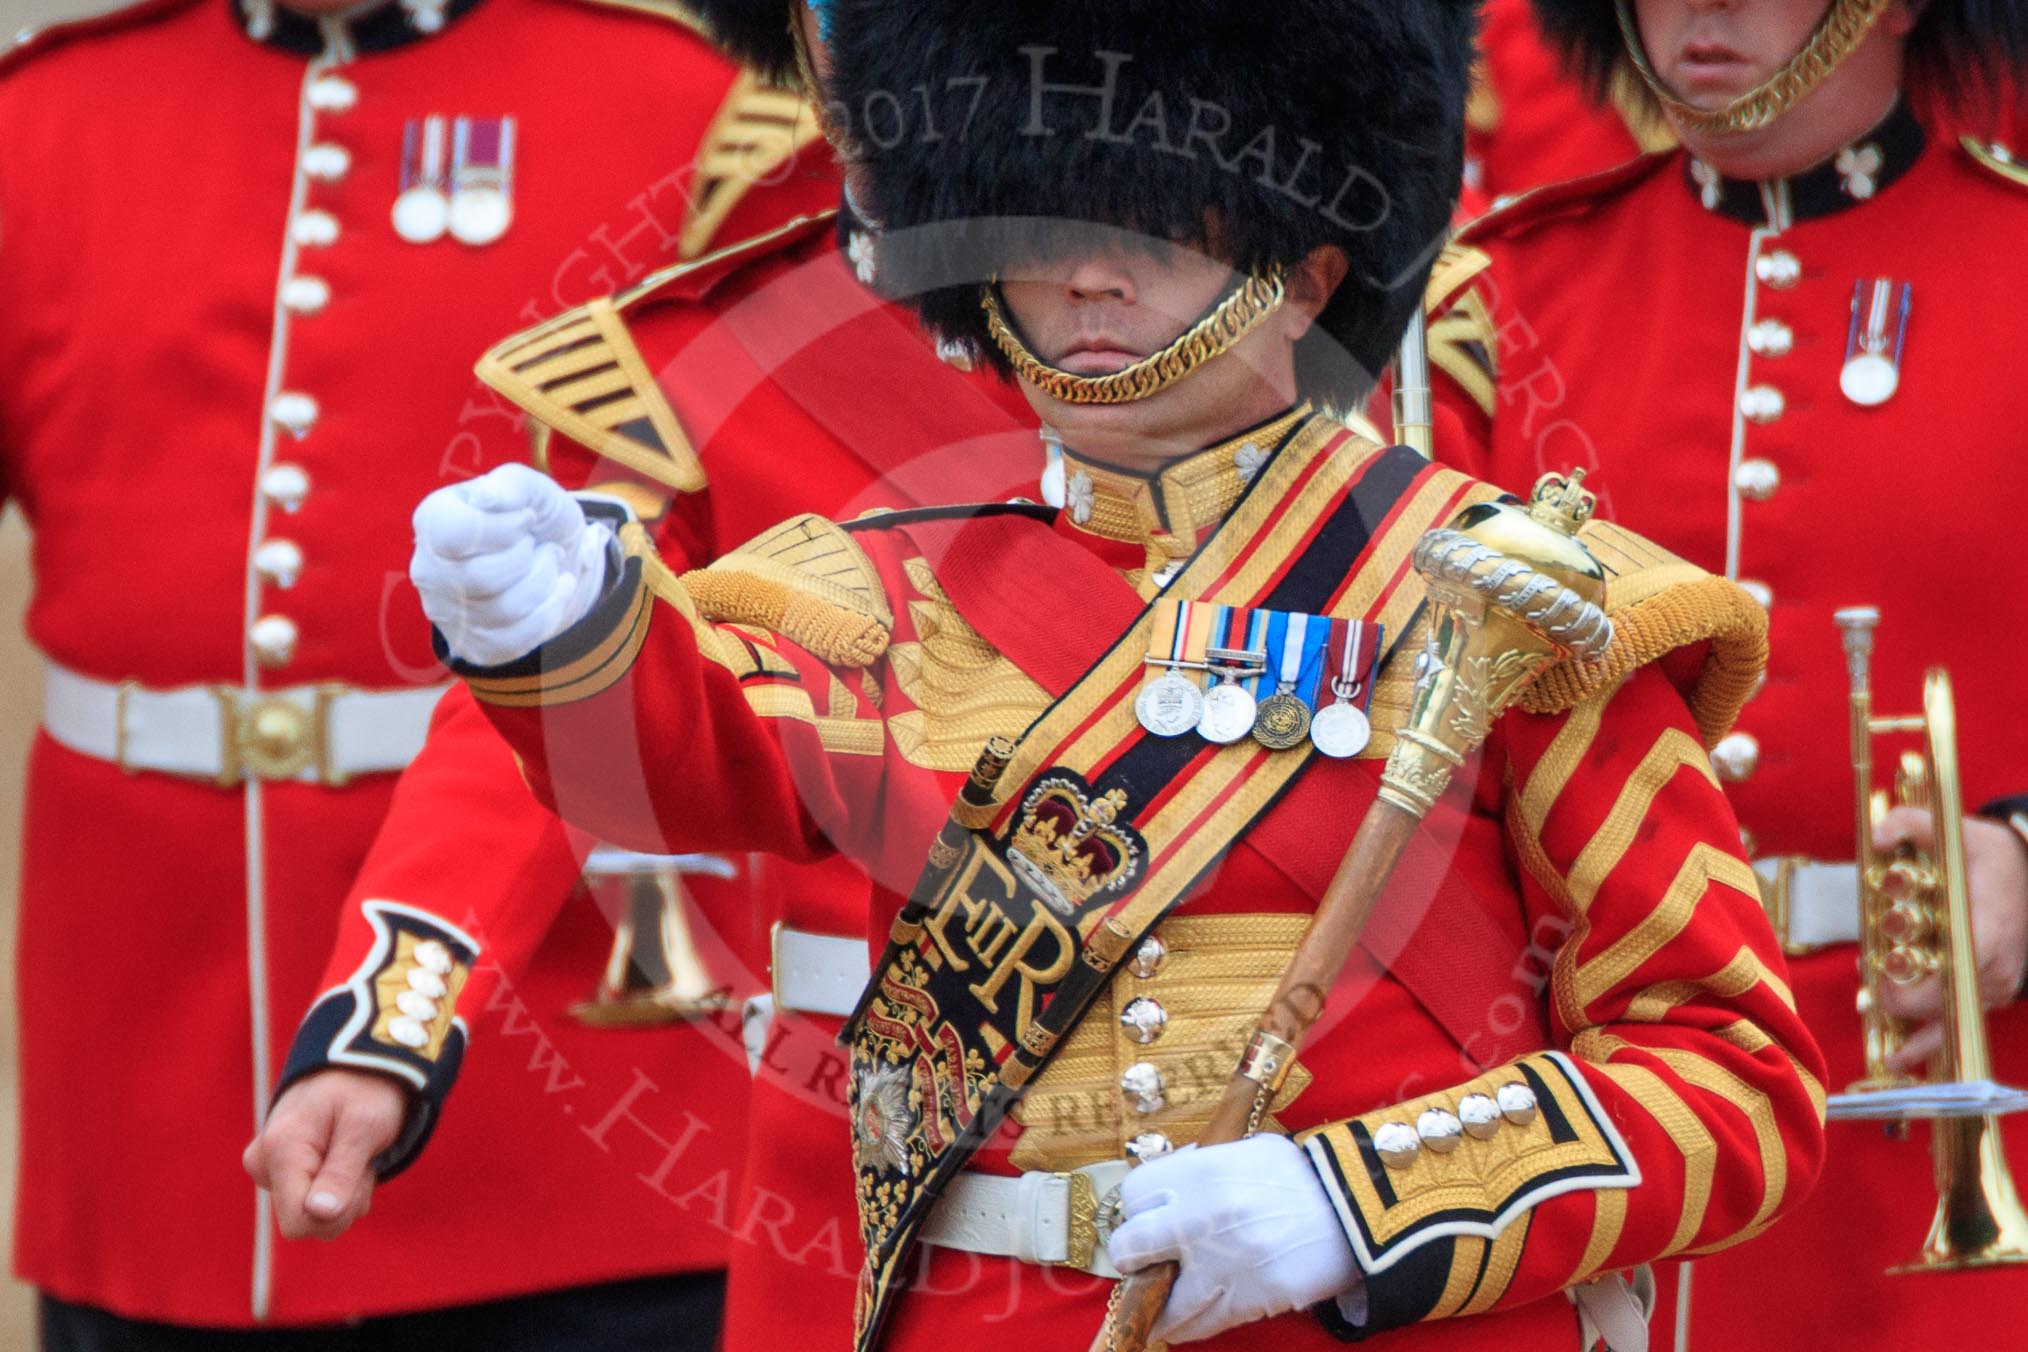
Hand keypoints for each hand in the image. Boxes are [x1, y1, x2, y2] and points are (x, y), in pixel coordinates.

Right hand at [243, 1069, 408, 1241]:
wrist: (356, 1066)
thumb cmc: (365, 1090)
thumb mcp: (364, 1125)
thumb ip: (341, 1172)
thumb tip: (318, 1214)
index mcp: (280, 1150)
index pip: (298, 1223)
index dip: (335, 1213)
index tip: (358, 1175)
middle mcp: (264, 1163)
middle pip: (307, 1224)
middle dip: (344, 1202)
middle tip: (361, 1159)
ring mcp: (271, 1169)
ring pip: (315, 1216)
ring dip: (347, 1192)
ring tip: (354, 1150)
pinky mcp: (281, 1172)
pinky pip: (314, 1203)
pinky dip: (340, 1186)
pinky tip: (345, 1153)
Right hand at [411, 463, 611, 666]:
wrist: (555, 555)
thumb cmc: (534, 517)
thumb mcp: (532, 489)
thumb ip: (512, 485)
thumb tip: (487, 498)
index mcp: (433, 520)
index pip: (455, 535)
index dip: (504, 529)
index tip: (525, 518)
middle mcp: (428, 569)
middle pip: (480, 579)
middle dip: (528, 560)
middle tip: (537, 544)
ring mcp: (445, 612)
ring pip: (502, 612)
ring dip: (543, 583)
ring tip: (548, 564)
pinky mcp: (470, 644)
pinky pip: (514, 641)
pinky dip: (549, 613)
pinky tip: (556, 591)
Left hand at [1108, 1135, 1360, 1343]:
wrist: (1356, 1209)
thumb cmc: (1303, 1175)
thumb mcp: (1247, 1152)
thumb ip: (1203, 1168)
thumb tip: (1170, 1189)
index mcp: (1200, 1173)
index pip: (1133, 1195)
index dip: (1137, 1209)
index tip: (1146, 1217)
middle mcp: (1200, 1218)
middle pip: (1130, 1247)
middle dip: (1133, 1256)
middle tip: (1144, 1259)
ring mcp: (1222, 1263)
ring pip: (1161, 1299)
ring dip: (1156, 1302)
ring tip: (1157, 1304)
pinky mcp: (1247, 1299)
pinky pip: (1200, 1324)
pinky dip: (1186, 1326)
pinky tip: (1183, 1322)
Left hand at [1877, 807, 2027, 1071]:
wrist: (2026, 872)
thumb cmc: (1985, 855)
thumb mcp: (1953, 830)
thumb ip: (1911, 824)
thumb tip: (1878, 836)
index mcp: (1988, 929)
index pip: (1957, 970)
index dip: (1919, 984)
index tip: (1882, 977)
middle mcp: (1994, 966)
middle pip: (1950, 1003)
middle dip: (1908, 1005)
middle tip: (1872, 998)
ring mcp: (1993, 984)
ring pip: (1956, 1022)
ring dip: (1919, 1036)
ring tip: (1889, 1056)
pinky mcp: (1986, 993)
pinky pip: (1958, 1023)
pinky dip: (1930, 1039)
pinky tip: (1901, 1056)